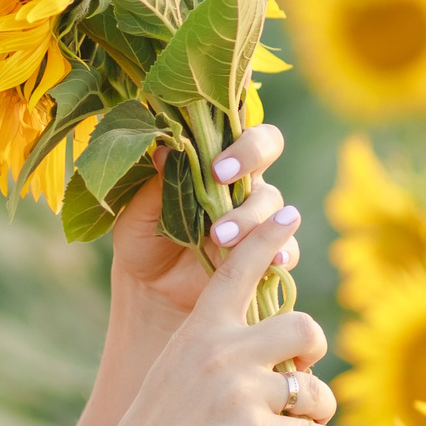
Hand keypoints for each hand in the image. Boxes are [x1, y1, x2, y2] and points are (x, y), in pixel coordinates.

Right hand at [95, 213, 341, 425]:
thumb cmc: (157, 425)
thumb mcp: (177, 368)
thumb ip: (219, 349)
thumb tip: (277, 349)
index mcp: (201, 329)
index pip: (239, 270)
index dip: (267, 237)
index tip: (288, 214)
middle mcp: (224, 352)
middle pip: (304, 328)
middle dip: (313, 353)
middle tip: (301, 374)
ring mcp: (241, 392)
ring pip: (314, 389)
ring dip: (320, 409)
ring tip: (312, 422)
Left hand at [109, 123, 298, 325]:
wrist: (149, 292)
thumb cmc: (142, 242)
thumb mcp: (139, 215)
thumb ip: (155, 184)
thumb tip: (165, 149)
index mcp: (213, 164)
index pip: (243, 134)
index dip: (242, 144)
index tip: (217, 167)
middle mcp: (240, 185)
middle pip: (267, 154)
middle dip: (250, 163)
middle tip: (220, 182)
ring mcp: (256, 219)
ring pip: (273, 205)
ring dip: (250, 218)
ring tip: (221, 238)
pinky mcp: (264, 254)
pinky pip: (286, 246)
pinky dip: (283, 250)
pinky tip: (273, 258)